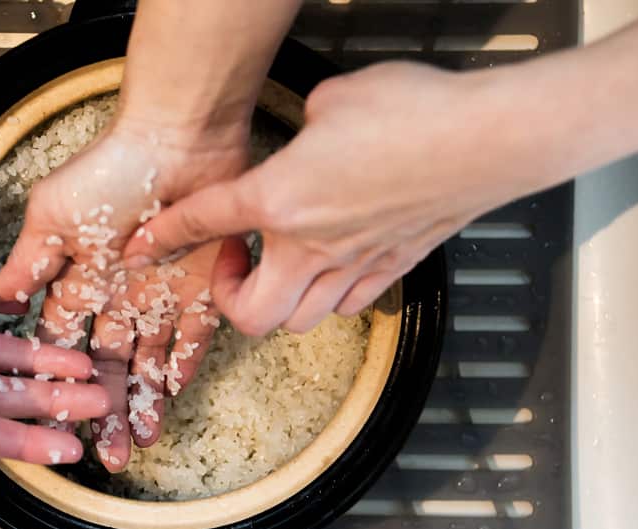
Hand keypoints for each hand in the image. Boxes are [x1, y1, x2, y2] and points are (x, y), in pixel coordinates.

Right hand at [0, 119, 244, 469]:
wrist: (179, 140)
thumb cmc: (111, 169)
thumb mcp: (53, 215)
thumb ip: (29, 262)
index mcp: (76, 282)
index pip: (59, 346)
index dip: (53, 382)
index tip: (49, 420)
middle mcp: (116, 298)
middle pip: (104, 368)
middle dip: (100, 410)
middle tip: (102, 455)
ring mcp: (159, 297)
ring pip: (146, 364)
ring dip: (139, 403)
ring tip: (134, 444)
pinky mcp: (201, 291)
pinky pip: (191, 341)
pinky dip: (180, 369)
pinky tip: (168, 399)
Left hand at [124, 62, 568, 334]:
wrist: (491, 137)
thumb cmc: (416, 111)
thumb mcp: (335, 99)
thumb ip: (305, 126)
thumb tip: (310, 132)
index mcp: (282, 197)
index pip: (203, 220)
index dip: (165, 233)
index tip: (145, 244)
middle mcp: (313, 245)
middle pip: (251, 315)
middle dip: (228, 299)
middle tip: (234, 262)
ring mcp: (355, 266)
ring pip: (300, 320)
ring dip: (277, 301)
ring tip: (278, 266)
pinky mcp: (393, 270)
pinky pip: (347, 307)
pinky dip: (327, 299)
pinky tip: (330, 269)